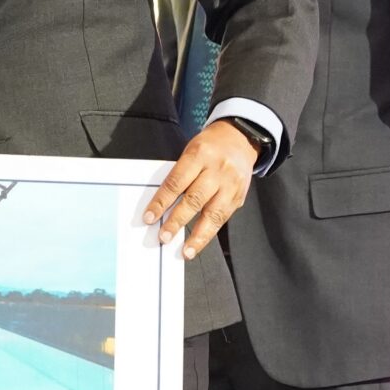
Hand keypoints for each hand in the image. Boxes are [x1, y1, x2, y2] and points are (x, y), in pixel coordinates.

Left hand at [141, 120, 257, 258]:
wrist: (241, 138)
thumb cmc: (210, 147)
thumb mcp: (191, 151)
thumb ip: (179, 175)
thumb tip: (162, 205)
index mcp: (199, 155)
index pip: (176, 182)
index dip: (161, 201)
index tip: (149, 217)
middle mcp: (217, 170)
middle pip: (195, 199)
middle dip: (177, 221)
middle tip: (163, 236)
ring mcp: (231, 184)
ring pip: (213, 213)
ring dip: (198, 236)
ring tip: (186, 251)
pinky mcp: (239, 196)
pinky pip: (223, 218)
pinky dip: (209, 233)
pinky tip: (199, 243)